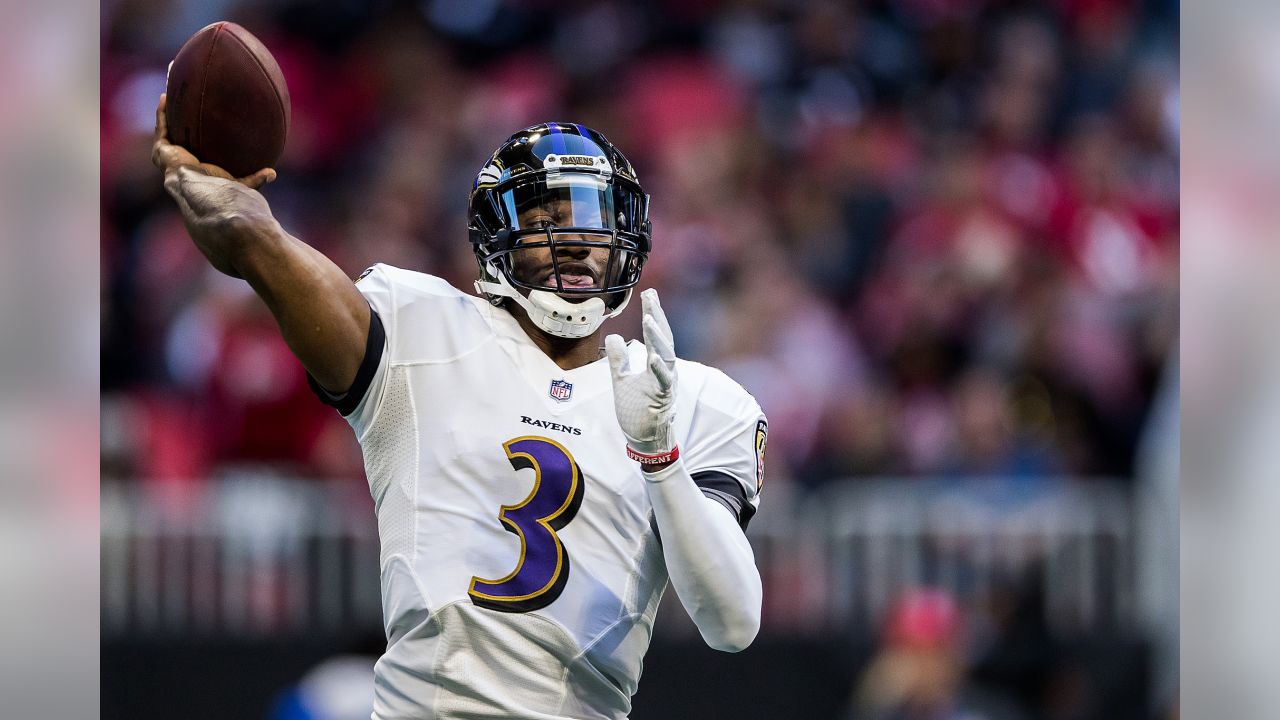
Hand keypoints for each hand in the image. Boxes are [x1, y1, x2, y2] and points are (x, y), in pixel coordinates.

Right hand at [151, 93, 275, 187]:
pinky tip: (165, 96)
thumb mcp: (240, 182)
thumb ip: (254, 178)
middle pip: (179, 138)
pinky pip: (162, 125)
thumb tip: (273, 173)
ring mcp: (169, 154)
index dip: (197, 139)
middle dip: (181, 123)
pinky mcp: (162, 148)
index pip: (196, 152)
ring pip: (168, 129)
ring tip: (171, 96)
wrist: (201, 190)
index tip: (202, 125)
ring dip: (169, 114)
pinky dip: (163, 111)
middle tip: (184, 107)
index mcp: (197, 169)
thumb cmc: (221, 189)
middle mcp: (181, 161)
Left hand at [605, 289, 677, 462]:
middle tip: (651, 295)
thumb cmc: (637, 411)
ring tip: (649, 318)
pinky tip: (652, 355)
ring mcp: (666, 384)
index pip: (656, 334)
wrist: (644, 439)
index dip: (654, 313)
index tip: (649, 293)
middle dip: (658, 316)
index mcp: (657, 364)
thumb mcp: (621, 380)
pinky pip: (663, 381)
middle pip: (664, 339)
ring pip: (667, 356)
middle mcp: (665, 371)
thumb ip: (619, 359)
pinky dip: (658, 368)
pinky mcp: (662, 399)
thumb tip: (614, 337)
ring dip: (658, 337)